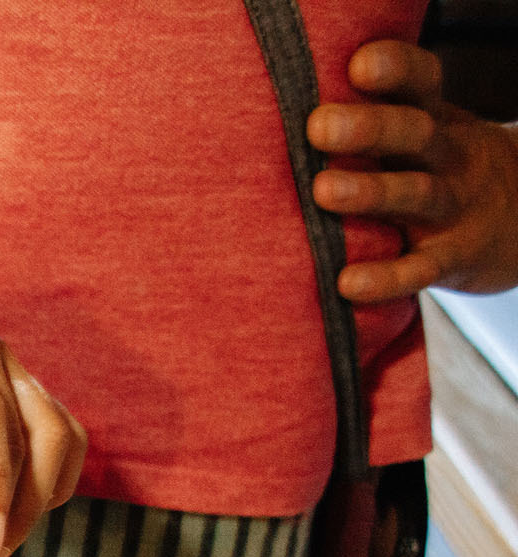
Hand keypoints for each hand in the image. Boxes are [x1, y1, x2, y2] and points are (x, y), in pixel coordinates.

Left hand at [308, 40, 517, 301]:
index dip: (397, 70)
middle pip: (414, 133)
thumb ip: (368, 119)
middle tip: (318, 126)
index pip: (422, 82)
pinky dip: (387, 278)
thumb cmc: (433, 168)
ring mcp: (452, 206)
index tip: (359, 65)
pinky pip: (420, 269)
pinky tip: (348, 283)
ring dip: (371, 192)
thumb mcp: (419, 133)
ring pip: (415, 194)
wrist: (517, 220)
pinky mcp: (452, 257)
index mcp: (432, 118)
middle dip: (370, 128)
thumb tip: (271, 113)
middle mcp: (445, 156)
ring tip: (323, 192)